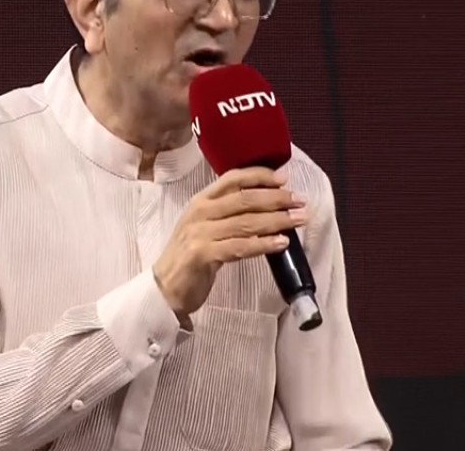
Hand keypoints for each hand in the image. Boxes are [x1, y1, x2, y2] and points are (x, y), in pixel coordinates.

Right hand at [152, 167, 306, 322]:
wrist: (164, 288)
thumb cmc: (189, 257)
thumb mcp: (205, 227)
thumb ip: (228, 215)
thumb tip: (267, 206)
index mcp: (200, 201)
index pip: (232, 179)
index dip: (260, 176)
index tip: (284, 179)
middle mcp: (200, 212)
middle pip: (244, 199)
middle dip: (276, 198)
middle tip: (300, 201)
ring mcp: (200, 233)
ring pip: (246, 222)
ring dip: (277, 220)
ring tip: (298, 219)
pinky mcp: (202, 254)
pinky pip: (240, 246)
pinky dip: (263, 244)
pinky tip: (281, 243)